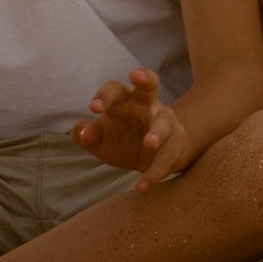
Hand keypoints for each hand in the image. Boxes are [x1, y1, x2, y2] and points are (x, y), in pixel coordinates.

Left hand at [71, 68, 192, 190]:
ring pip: (163, 122)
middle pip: (149, 84)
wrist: (153, 157)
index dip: (105, 96)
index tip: (93, 108)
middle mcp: (147, 105)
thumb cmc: (122, 140)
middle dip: (144, 78)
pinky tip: (142, 186)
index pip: (115, 90)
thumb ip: (87, 135)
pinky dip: (155, 171)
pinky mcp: (177, 141)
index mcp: (125, 100)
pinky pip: (168, 155)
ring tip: (149, 144)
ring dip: (157, 132)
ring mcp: (164, 121)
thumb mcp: (100, 140)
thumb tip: (84, 132)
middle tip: (135, 76)